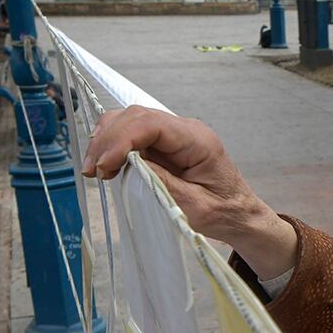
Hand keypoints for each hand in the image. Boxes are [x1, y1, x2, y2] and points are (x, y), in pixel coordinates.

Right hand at [80, 105, 298, 278]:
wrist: (239, 215)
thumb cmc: (224, 213)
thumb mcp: (196, 207)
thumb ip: (164, 184)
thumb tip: (130, 165)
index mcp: (198, 141)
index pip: (152, 124)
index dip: (122, 140)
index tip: (104, 165)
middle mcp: (185, 130)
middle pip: (136, 116)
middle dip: (108, 140)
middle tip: (92, 171)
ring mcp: (173, 135)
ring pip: (130, 121)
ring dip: (106, 140)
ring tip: (94, 169)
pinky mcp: (164, 145)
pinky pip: (133, 135)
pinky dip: (114, 146)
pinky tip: (105, 164)